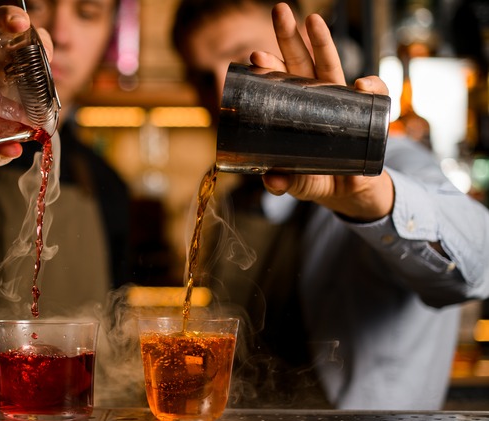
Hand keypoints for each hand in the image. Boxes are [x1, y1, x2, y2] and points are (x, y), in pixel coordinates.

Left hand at [248, 3, 393, 221]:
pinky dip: (371, 86)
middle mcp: (316, 98)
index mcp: (295, 109)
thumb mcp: (298, 183)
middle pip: (301, 62)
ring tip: (312, 20)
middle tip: (279, 11)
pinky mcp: (369, 114)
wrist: (353, 192)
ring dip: (323, 42)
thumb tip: (271, 181)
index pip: (279, 82)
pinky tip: (362, 85)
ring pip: (333, 66)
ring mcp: (342, 102)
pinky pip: (374, 96)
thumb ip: (284, 183)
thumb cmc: (318, 178)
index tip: (255, 57)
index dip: (269, 67)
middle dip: (290, 36)